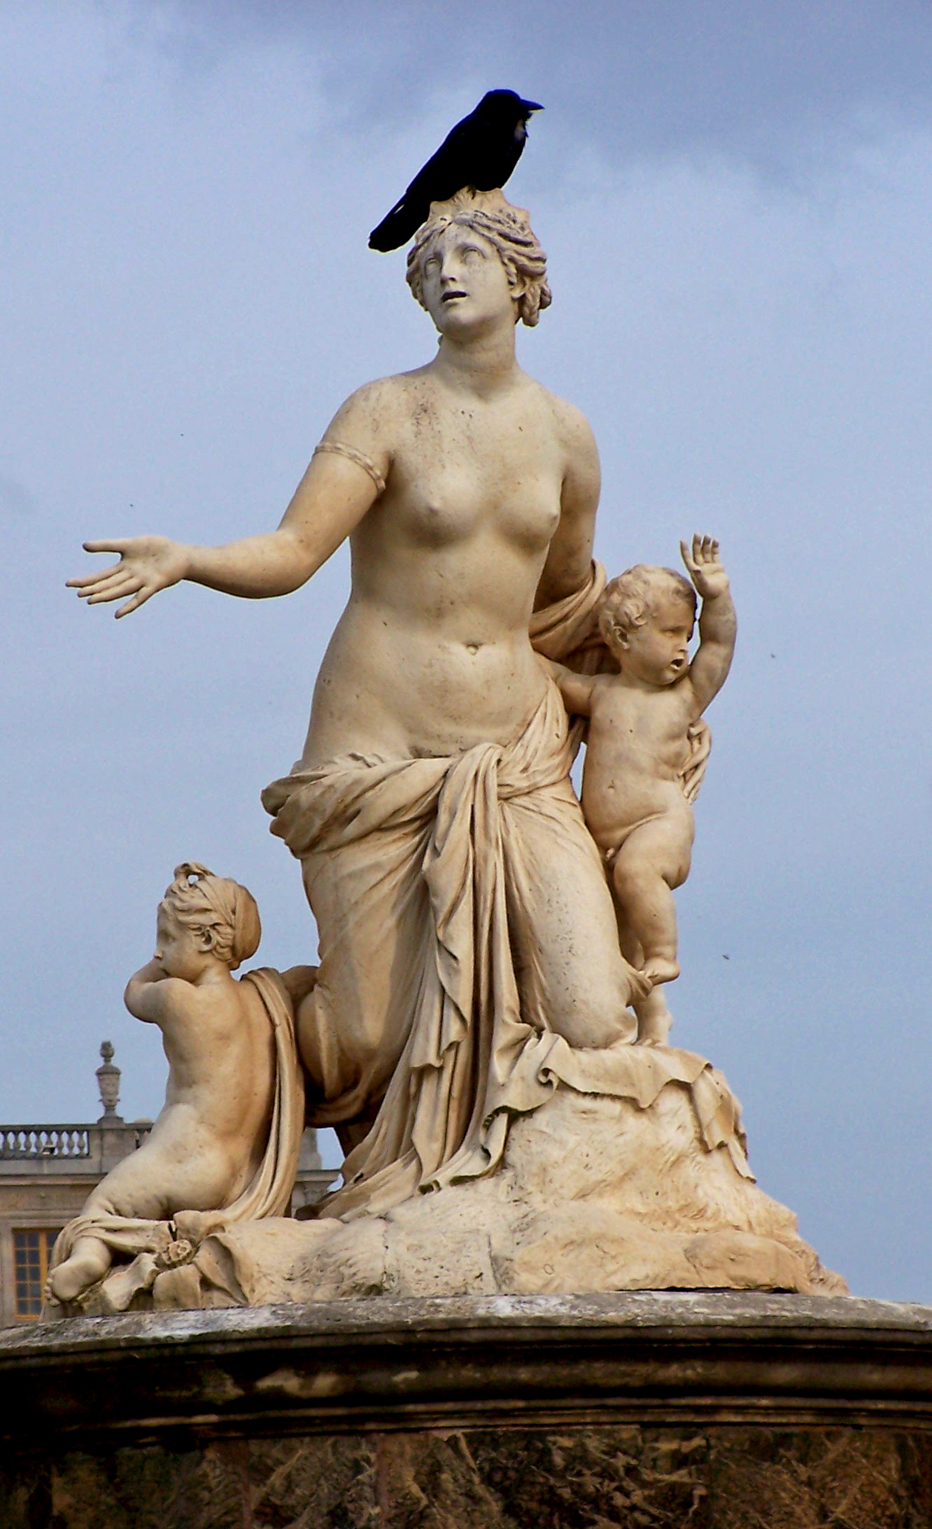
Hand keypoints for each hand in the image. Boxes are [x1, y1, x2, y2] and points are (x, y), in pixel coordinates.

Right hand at [66, 536, 187, 617]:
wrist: (179, 554)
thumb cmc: (156, 548)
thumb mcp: (129, 544)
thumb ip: (107, 545)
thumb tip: (83, 546)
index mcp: (124, 567)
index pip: (101, 576)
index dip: (86, 580)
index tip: (69, 584)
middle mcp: (130, 577)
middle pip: (108, 584)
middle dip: (93, 589)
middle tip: (78, 594)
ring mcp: (141, 581)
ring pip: (120, 590)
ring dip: (106, 595)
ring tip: (91, 600)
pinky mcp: (155, 584)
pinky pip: (140, 597)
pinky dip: (129, 606)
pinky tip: (118, 614)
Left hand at [680, 534, 728, 599]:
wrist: (719, 596)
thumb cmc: (709, 593)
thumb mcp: (703, 585)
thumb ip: (700, 577)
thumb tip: (696, 569)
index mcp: (694, 571)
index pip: (687, 558)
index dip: (684, 550)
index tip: (682, 540)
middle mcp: (700, 567)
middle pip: (697, 552)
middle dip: (697, 543)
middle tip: (697, 534)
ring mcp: (709, 566)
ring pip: (706, 552)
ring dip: (706, 544)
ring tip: (707, 536)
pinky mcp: (717, 566)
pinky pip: (715, 554)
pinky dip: (715, 547)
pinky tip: (715, 541)